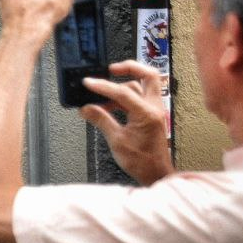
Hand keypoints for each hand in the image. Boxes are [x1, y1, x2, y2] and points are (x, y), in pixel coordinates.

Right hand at [80, 60, 174, 184]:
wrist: (156, 174)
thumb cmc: (142, 162)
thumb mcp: (116, 140)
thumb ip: (101, 120)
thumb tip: (86, 108)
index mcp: (147, 114)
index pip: (123, 92)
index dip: (103, 86)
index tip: (89, 83)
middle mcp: (154, 109)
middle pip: (148, 75)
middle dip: (130, 68)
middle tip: (111, 69)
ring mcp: (154, 111)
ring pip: (142, 86)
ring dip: (123, 86)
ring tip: (103, 97)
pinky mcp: (151, 116)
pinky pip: (138, 99)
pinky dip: (124, 98)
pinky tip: (109, 107)